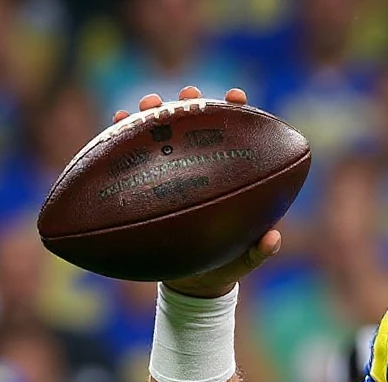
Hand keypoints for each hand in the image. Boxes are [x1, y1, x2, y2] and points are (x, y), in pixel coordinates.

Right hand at [112, 85, 282, 298]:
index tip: (235, 96)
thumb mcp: (244, 259)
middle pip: (196, 125)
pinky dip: (120, 139)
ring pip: (161, 135)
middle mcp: (200, 167)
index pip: (236, 136)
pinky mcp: (145, 184)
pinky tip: (114, 125)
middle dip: (192, 102)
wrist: (193, 282)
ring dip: (153, 113)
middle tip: (189, 94)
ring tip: (148, 103)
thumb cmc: (225, 264)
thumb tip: (273, 239)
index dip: (237, 112)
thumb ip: (260, 251)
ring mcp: (171, 173)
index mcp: (230, 176)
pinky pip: (130, 159)